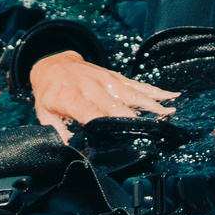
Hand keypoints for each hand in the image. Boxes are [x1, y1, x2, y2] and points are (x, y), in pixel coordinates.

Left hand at [28, 51, 176, 133]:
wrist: (53, 64)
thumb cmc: (50, 93)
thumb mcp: (44, 114)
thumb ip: (56, 132)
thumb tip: (67, 150)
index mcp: (73, 98)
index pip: (92, 114)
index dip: (106, 127)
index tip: (120, 140)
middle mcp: (92, 87)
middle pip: (117, 106)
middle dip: (134, 121)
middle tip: (151, 135)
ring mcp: (106, 80)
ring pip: (132, 93)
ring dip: (151, 104)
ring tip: (169, 114)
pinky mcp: (115, 77)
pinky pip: (137, 85)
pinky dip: (155, 91)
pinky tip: (170, 96)